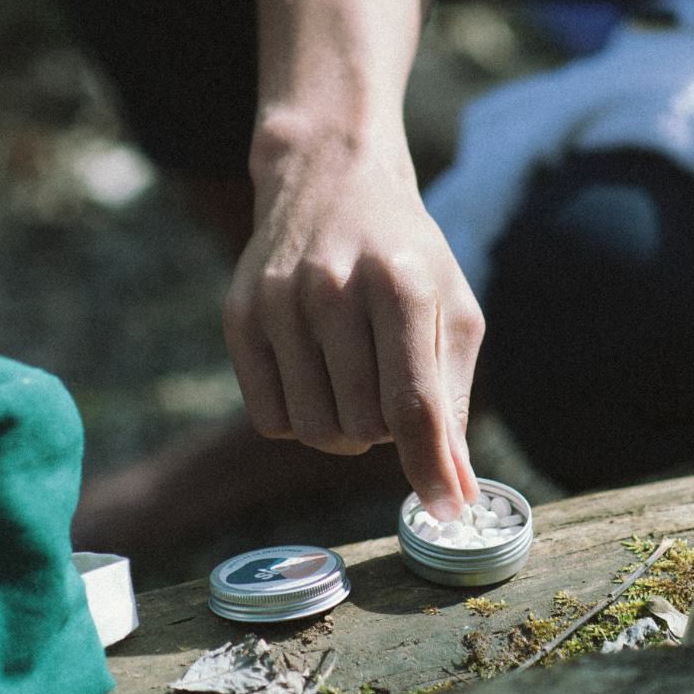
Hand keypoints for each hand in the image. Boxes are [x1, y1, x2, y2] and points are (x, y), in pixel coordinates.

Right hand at [223, 146, 482, 519]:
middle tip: (390, 385)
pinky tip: (316, 374)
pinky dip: (301, 417)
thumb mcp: (449, 308)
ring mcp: (277, 302)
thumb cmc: (404, 254)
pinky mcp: (238, 316)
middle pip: (363, 426)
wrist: (329, 181)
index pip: (413, 403)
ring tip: (355, 379)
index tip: (449, 512)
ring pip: (314, 430)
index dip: (431, 467)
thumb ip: (451, 396)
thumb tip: (456, 487)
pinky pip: (269, 417)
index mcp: (400, 284)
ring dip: (344, 428)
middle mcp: (332, 289)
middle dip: (386, 429)